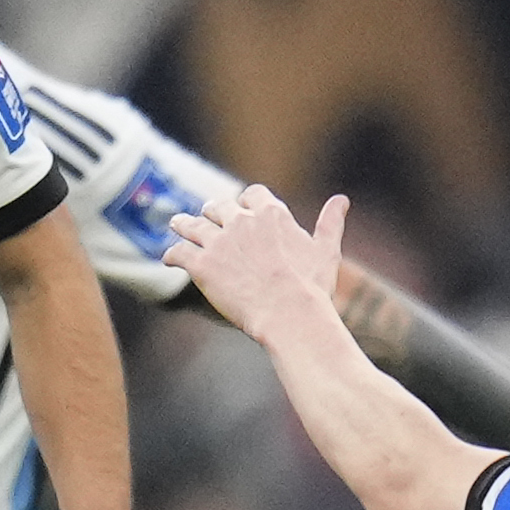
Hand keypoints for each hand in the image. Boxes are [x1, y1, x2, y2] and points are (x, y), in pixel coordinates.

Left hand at [165, 186, 345, 339]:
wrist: (290, 314)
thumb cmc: (311, 287)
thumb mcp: (326, 250)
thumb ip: (330, 222)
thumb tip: (342, 200)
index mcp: (271, 214)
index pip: (252, 195)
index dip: (245, 201)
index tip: (242, 207)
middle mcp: (241, 221)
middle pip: (219, 206)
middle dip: (213, 212)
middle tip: (206, 217)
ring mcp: (219, 242)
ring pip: (192, 224)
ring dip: (183, 223)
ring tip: (176, 223)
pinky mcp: (201, 264)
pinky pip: (178, 252)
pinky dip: (171, 254)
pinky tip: (167, 258)